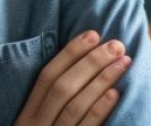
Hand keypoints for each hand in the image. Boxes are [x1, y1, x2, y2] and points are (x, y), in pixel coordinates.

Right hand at [14, 30, 131, 125]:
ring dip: (101, 80)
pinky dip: (98, 109)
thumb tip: (81, 67)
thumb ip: (51, 105)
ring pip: (74, 106)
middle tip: (116, 45)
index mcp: (27, 116)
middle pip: (62, 88)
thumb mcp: (39, 125)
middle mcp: (35, 125)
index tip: (93, 34)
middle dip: (90, 62)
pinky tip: (114, 93)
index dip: (69, 54)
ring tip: (123, 62)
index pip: (46, 77)